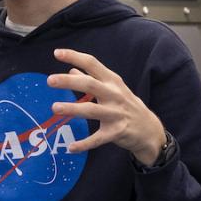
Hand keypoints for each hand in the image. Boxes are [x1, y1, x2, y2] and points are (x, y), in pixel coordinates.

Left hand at [47, 48, 165, 165]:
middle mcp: (114, 95)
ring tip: (54, 108)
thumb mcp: (114, 88)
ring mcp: (116, 114)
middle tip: (50, 80)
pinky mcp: (117, 132)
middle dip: (69, 82)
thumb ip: (93, 79)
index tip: (57, 53)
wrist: (150, 130)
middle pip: (90, 85)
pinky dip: (84, 144)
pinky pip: (97, 139)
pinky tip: (71, 147)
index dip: (75, 57)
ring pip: (91, 110)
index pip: (92, 64)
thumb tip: (71, 70)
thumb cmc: (127, 105)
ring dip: (72, 109)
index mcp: (112, 81)